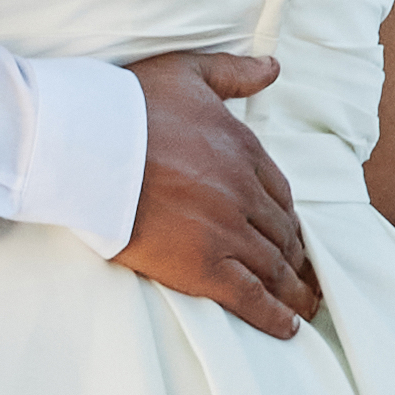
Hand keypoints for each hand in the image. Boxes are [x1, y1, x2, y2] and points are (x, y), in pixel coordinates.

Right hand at [117, 54, 322, 342]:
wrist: (88, 143)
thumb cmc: (130, 105)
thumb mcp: (189, 72)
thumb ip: (234, 73)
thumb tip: (273, 67)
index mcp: (244, 151)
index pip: (279, 193)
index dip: (287, 217)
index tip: (290, 232)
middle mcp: (244, 193)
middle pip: (282, 232)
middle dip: (295, 256)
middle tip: (304, 276)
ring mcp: (227, 232)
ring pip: (274, 266)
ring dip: (295, 290)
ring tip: (306, 306)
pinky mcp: (203, 267)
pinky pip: (251, 297)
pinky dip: (274, 315)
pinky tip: (288, 327)